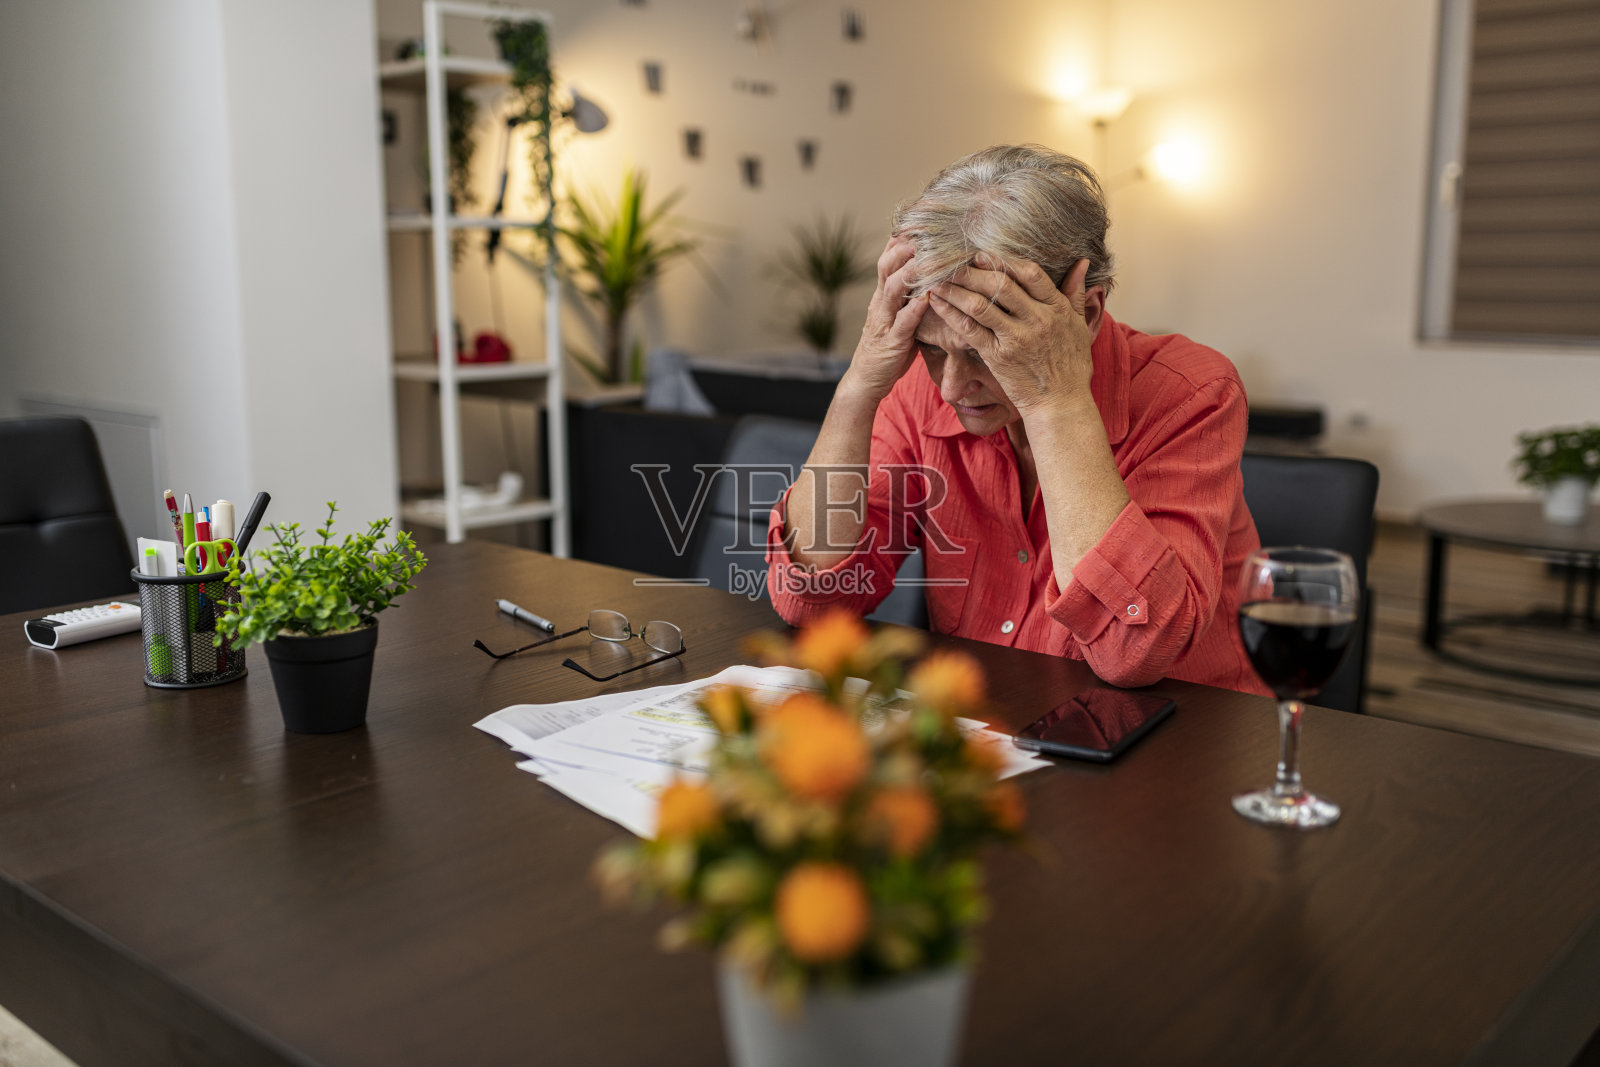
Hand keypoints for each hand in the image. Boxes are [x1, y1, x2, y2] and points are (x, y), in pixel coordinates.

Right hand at [839, 237, 929, 403]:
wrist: (866, 380)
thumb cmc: (887, 349)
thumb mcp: (896, 317)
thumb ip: (908, 297)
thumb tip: (930, 277)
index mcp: (881, 296)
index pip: (886, 260)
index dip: (900, 241)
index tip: (918, 223)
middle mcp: (880, 304)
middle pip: (886, 267)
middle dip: (903, 248)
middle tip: (923, 230)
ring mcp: (884, 321)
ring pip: (892, 289)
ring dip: (909, 272)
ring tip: (926, 256)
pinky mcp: (892, 342)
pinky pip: (903, 321)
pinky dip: (916, 307)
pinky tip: (928, 296)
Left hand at [927, 254, 1097, 415]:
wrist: (1062, 405)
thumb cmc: (1071, 367)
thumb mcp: (1080, 326)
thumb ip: (1075, 293)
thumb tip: (1082, 261)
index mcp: (1056, 308)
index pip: (1030, 274)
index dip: (1004, 260)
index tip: (982, 253)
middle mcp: (1036, 320)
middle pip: (1000, 284)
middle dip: (972, 270)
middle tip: (949, 260)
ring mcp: (1016, 338)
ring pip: (980, 304)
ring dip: (955, 288)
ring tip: (936, 277)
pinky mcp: (998, 357)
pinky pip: (969, 329)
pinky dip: (950, 313)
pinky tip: (936, 302)